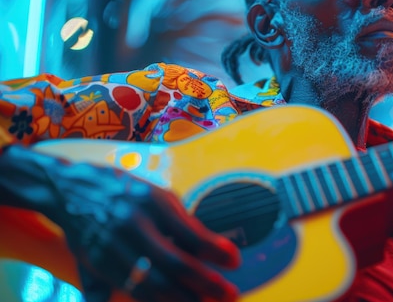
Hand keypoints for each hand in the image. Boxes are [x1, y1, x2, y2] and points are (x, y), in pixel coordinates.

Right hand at [35, 152, 239, 301]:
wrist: (70, 189)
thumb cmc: (126, 190)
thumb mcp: (158, 194)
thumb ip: (182, 221)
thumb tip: (211, 247)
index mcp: (151, 201)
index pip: (190, 231)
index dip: (215, 250)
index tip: (235, 261)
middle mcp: (131, 223)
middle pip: (173, 262)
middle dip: (205, 283)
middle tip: (230, 294)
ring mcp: (112, 246)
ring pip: (150, 283)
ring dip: (182, 299)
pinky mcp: (97, 264)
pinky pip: (127, 289)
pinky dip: (152, 301)